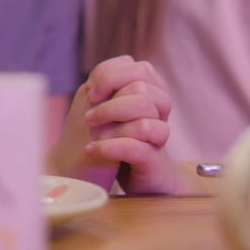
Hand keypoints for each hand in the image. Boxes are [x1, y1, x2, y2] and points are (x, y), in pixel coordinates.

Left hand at [83, 55, 180, 193]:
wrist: (135, 181)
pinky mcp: (154, 159)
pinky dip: (110, 146)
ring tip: (91, 132)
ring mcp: (159, 135)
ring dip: (110, 117)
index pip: (139, 68)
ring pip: (144, 111)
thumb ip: (110, 93)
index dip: (111, 76)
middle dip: (109, 100)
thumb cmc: (120, 142)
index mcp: (152, 94)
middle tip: (89, 117)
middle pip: (141, 88)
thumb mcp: (111, 113)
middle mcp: (159, 111)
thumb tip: (97, 78)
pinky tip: (92, 150)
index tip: (91, 93)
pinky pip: (136, 145)